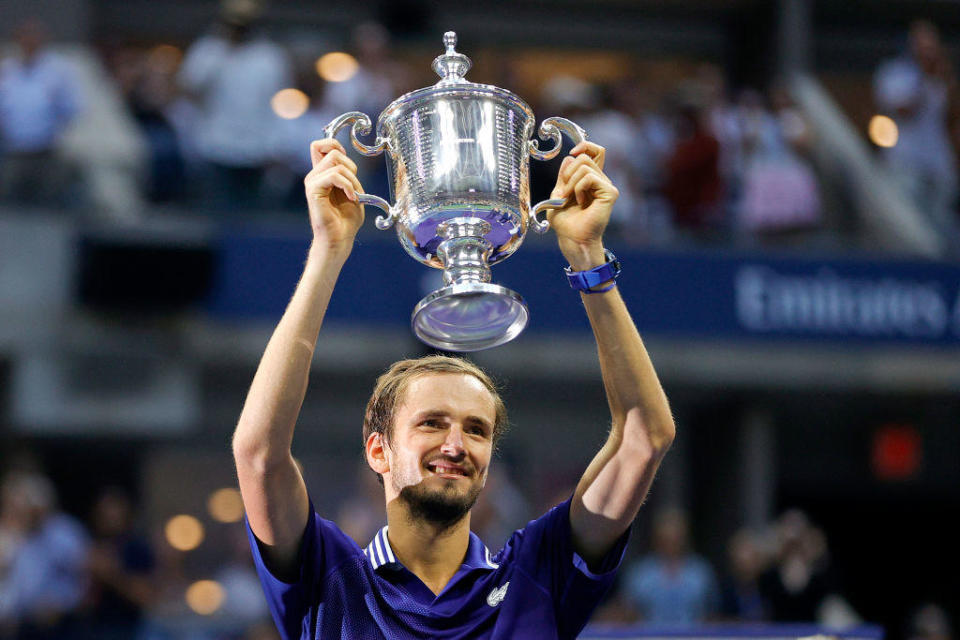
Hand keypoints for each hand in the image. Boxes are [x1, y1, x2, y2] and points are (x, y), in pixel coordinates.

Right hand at [304, 139, 364, 255]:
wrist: (339, 239)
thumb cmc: (346, 220)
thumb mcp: (353, 192)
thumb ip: (349, 175)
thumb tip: (349, 162)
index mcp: (322, 174)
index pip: (319, 145)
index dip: (335, 145)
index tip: (349, 164)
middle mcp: (314, 175)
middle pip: (331, 150)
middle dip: (350, 165)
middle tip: (354, 186)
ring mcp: (312, 182)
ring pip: (335, 162)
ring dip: (351, 179)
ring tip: (353, 195)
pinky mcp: (313, 190)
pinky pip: (334, 175)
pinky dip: (348, 186)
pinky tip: (351, 198)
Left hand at [546, 141, 618, 269]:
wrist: (571, 238)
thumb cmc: (565, 222)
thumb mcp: (558, 193)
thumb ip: (564, 176)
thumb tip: (569, 158)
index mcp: (590, 179)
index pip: (595, 151)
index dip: (585, 146)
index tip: (571, 154)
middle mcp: (601, 181)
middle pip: (586, 156)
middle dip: (568, 171)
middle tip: (564, 191)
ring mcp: (607, 186)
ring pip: (585, 166)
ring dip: (571, 182)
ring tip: (570, 198)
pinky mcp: (610, 193)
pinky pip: (589, 178)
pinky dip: (578, 188)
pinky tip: (580, 202)